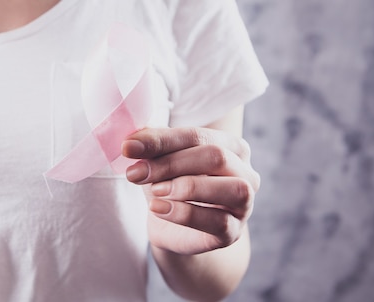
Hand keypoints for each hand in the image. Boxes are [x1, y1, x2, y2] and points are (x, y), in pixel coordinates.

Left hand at [122, 127, 259, 254]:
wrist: (171, 229)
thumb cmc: (169, 186)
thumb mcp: (159, 162)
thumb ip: (153, 147)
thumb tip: (133, 141)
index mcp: (231, 146)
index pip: (197, 135)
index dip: (161, 140)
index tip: (128, 147)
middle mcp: (246, 172)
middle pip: (215, 156)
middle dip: (170, 163)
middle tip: (135, 173)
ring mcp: (245, 204)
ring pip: (231, 187)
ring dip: (186, 186)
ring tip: (154, 190)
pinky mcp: (233, 232)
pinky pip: (217, 221)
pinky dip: (183, 213)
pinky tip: (158, 209)